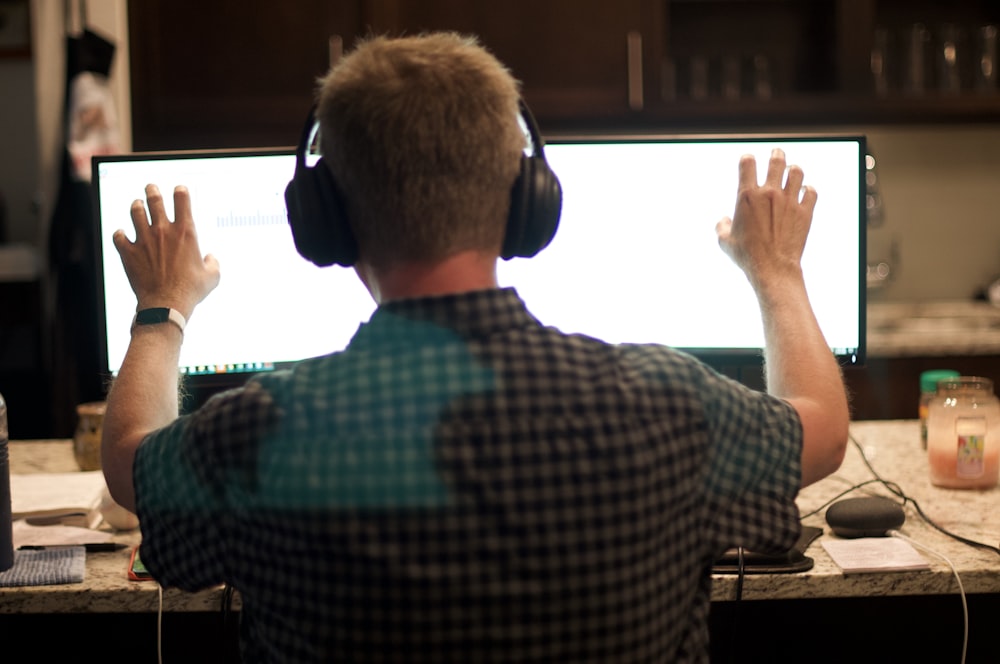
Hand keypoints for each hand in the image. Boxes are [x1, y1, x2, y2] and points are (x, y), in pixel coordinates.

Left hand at [112, 184, 219, 318]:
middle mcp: (163, 231)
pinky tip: (122, 235)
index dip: (180, 191)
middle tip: (151, 188)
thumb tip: (210, 258)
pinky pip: (118, 235)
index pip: (182, 198)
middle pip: (154, 199)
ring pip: (135, 211)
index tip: (179, 190)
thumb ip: (213, 263)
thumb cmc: (191, 291)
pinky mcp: (128, 252)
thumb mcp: (212, 277)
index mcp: (186, 232)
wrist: (166, 304)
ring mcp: (143, 239)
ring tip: (137, 205)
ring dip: (136, 206)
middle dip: (152, 190)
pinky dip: (120, 234)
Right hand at [715, 148, 817, 289]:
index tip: (748, 162)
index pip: (747, 163)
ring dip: (793, 170)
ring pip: (797, 172)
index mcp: (747, 196)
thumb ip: (722, 226)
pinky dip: (808, 190)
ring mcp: (790, 201)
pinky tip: (804, 193)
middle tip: (776, 153)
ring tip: (792, 172)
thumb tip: (724, 221)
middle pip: (776, 161)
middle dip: (776, 154)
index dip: (747, 159)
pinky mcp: (805, 211)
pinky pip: (811, 191)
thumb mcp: (724, 241)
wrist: (773, 268)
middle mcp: (769, 194)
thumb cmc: (747, 256)